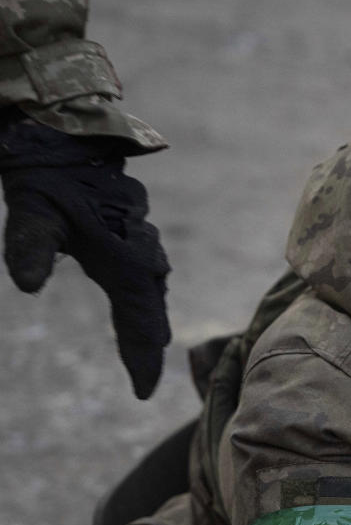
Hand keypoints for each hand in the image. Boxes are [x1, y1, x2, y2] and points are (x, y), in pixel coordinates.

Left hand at [3, 155, 170, 398]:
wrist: (67, 132)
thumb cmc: (49, 173)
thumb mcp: (32, 211)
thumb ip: (30, 247)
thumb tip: (25, 286)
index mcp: (126, 260)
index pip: (140, 323)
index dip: (142, 359)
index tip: (144, 392)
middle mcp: (141, 254)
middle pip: (150, 311)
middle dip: (148, 344)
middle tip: (146, 376)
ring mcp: (139, 240)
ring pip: (150, 290)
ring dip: (148, 318)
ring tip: (148, 344)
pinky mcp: (130, 229)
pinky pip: (143, 272)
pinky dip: (143, 293)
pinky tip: (139, 293)